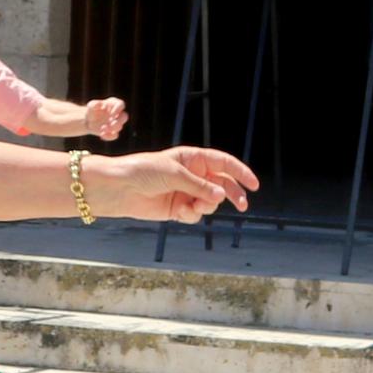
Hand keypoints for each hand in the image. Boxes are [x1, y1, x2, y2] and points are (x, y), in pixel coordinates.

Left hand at [79, 96, 127, 140]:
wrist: (88, 121)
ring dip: (112, 129)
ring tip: (102, 128)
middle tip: (111, 124)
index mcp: (114, 104)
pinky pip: (115, 135)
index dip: (118, 109)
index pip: (121, 104)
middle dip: (119, 121)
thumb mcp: (91, 106)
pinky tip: (102, 135)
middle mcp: (117, 113)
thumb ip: (94, 104)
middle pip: (124, 116)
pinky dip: (109, 136)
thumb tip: (100, 104)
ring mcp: (116, 123)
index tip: (112, 115)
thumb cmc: (91, 110)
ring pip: (120, 127)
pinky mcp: (113, 131)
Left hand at [87, 147, 259, 224]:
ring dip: (207, 206)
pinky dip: (192, 214)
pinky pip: (195, 214)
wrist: (118, 189)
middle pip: (222, 184)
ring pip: (210, 202)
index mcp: (193, 158)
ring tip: (193, 206)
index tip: (254, 185)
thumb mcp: (175, 174)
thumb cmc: (143, 171)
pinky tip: (180, 212)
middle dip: (233, 195)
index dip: (240, 173)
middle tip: (243, 206)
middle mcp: (192, 175)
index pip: (224, 164)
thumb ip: (200, 186)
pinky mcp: (178, 209)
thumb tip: (221, 196)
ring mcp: (186, 192)